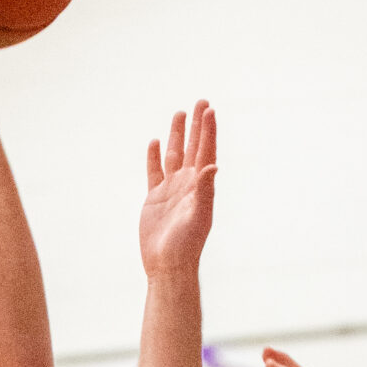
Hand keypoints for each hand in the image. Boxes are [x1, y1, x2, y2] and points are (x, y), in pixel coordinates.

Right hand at [138, 102, 216, 280]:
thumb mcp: (198, 217)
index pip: (205, 151)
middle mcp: (187, 184)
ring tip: (179, 113)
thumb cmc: (186, 245)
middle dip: (197, 125)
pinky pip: (154, 172)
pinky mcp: (154, 198)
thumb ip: (205, 190)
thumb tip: (212, 165)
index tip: (209, 109)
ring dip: (177, 135)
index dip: (208, 130)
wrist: (168, 265)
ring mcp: (171, 190)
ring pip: (174, 155)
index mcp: (200, 186)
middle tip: (201, 101)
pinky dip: (154, 156)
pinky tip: (155, 142)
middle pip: (193, 147)